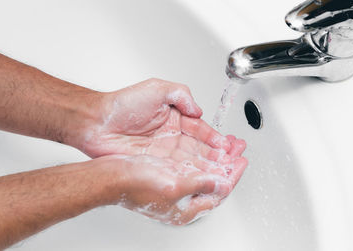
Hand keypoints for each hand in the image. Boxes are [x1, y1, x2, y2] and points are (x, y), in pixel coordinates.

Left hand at [69, 78, 247, 223]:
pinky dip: (191, 174)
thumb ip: (182, 95)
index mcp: (173, 117)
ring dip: (208, 166)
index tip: (228, 144)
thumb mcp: (157, 89)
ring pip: (190, 160)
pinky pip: (176, 169)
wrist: (96, 123)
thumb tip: (198, 111)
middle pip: (199, 147)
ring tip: (223, 172)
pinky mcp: (154, 164)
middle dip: (217, 154)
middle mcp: (170, 135)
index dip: (214, 137)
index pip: (199, 129)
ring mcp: (162, 151)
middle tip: (232, 161)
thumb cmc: (121, 104)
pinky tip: (203, 177)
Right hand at [109, 154, 246, 224]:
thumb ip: (201, 184)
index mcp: (186, 208)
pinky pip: (193, 166)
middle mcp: (183, 199)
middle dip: (228, 163)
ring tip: (227, 144)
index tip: (241, 159)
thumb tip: (222, 184)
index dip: (233, 174)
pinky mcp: (168, 176)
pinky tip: (206, 146)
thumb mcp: (174, 186)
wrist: (110, 177)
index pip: (219, 191)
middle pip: (214, 181)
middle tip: (238, 147)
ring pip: (205, 171)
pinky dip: (202, 155)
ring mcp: (175, 187)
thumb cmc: (135, 185)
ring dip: (216, 157)